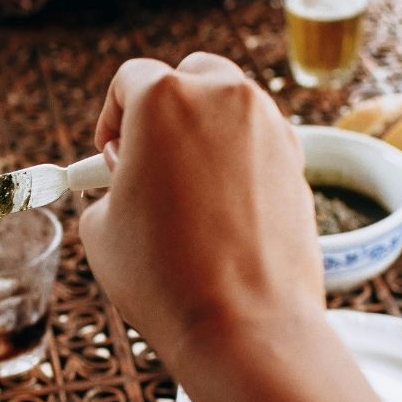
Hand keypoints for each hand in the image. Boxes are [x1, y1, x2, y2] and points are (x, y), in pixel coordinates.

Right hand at [79, 52, 324, 367]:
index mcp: (164, 99)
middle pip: (190, 76)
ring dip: (206, 133)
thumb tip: (131, 178)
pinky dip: (240, 163)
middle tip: (148, 159)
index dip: (111, 117)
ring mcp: (270, 126)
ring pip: (231, 108)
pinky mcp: (300, 162)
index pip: (130, 79)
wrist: (244, 324)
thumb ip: (111, 186)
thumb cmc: (163, 276)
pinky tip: (223, 212)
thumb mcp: (102, 228)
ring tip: (187, 192)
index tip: (110, 155)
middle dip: (166, 109)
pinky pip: (260, 144)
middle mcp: (224, 96)